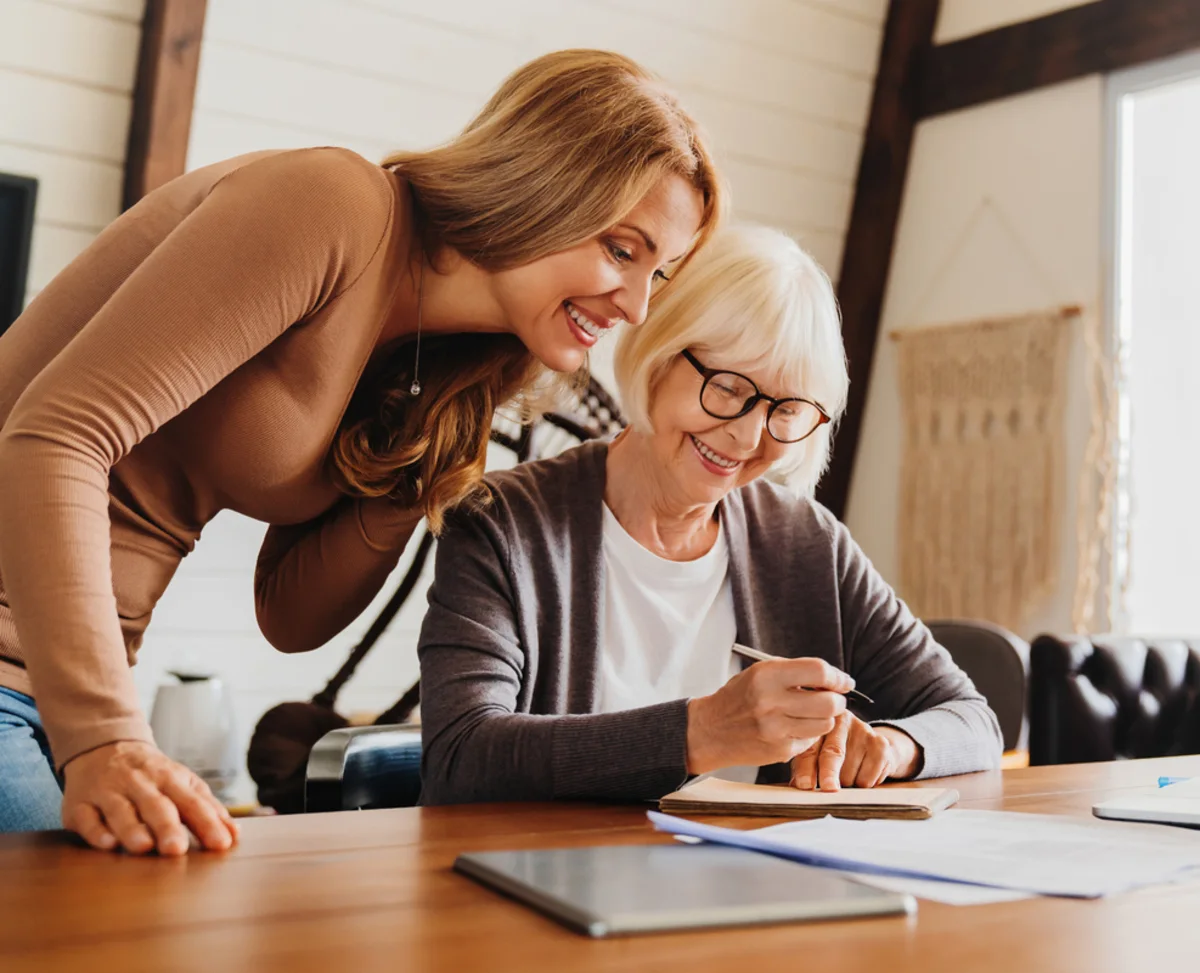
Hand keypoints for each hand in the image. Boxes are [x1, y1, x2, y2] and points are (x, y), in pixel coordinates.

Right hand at [61, 741, 238, 855]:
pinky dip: (96, 831)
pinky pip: (86, 818)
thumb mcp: (182, 782)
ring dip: (131, 829)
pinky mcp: (80, 805)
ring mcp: (109, 793)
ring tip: (143, 847)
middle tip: (176, 850)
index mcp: (170, 778)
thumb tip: (234, 835)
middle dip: (167, 826)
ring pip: (120, 811)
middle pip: (156, 805)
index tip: (221, 844)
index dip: (207, 823)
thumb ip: (207, 808)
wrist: (104, 747)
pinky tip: (106, 843)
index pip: (192, 802)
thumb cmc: (151, 775)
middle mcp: (140, 784)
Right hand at [686, 658, 854, 774]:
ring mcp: (776, 729)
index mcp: (766, 676)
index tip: (844, 681)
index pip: (818, 671)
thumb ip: (795, 673)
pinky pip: (811, 740)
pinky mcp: (780, 750)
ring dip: (825, 718)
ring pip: (825, 724)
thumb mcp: (760, 673)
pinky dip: (809, 733)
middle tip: (832, 698)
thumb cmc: (738, 698)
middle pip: (829, 702)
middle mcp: (771, 702)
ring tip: (811, 712)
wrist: (711, 730)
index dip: (838, 677)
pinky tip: (794, 726)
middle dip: (837, 700)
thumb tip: (833, 678)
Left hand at [789, 712, 920, 790]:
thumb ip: (804, 768)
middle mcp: (841, 720)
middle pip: (834, 753)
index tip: (804, 785)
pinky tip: (862, 773)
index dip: (806, 768)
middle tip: (828, 789)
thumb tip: (798, 786)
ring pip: (851, 770)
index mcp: (818, 722)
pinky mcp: (881, 743)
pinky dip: (863, 784)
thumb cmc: (835, 752)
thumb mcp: (815, 755)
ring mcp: (863, 730)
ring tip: (846, 776)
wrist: (872, 747)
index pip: (810, 747)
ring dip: (846, 783)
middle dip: (829, 773)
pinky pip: (869, 776)